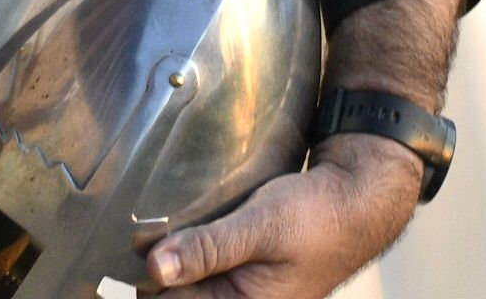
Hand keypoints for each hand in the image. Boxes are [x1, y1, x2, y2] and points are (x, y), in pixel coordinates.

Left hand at [141, 131, 424, 296]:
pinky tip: (178, 225)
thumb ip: (207, 248)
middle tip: (134, 233)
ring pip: (187, 277)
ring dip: (172, 255)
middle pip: (177, 292)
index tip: (127, 252)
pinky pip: (203, 265)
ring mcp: (241, 289)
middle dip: (158, 267)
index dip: (148, 280)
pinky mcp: (242, 269)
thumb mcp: (260, 227)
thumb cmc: (320, 217)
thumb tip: (155, 268)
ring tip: (153, 226)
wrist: (358, 197)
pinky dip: (189, 248)